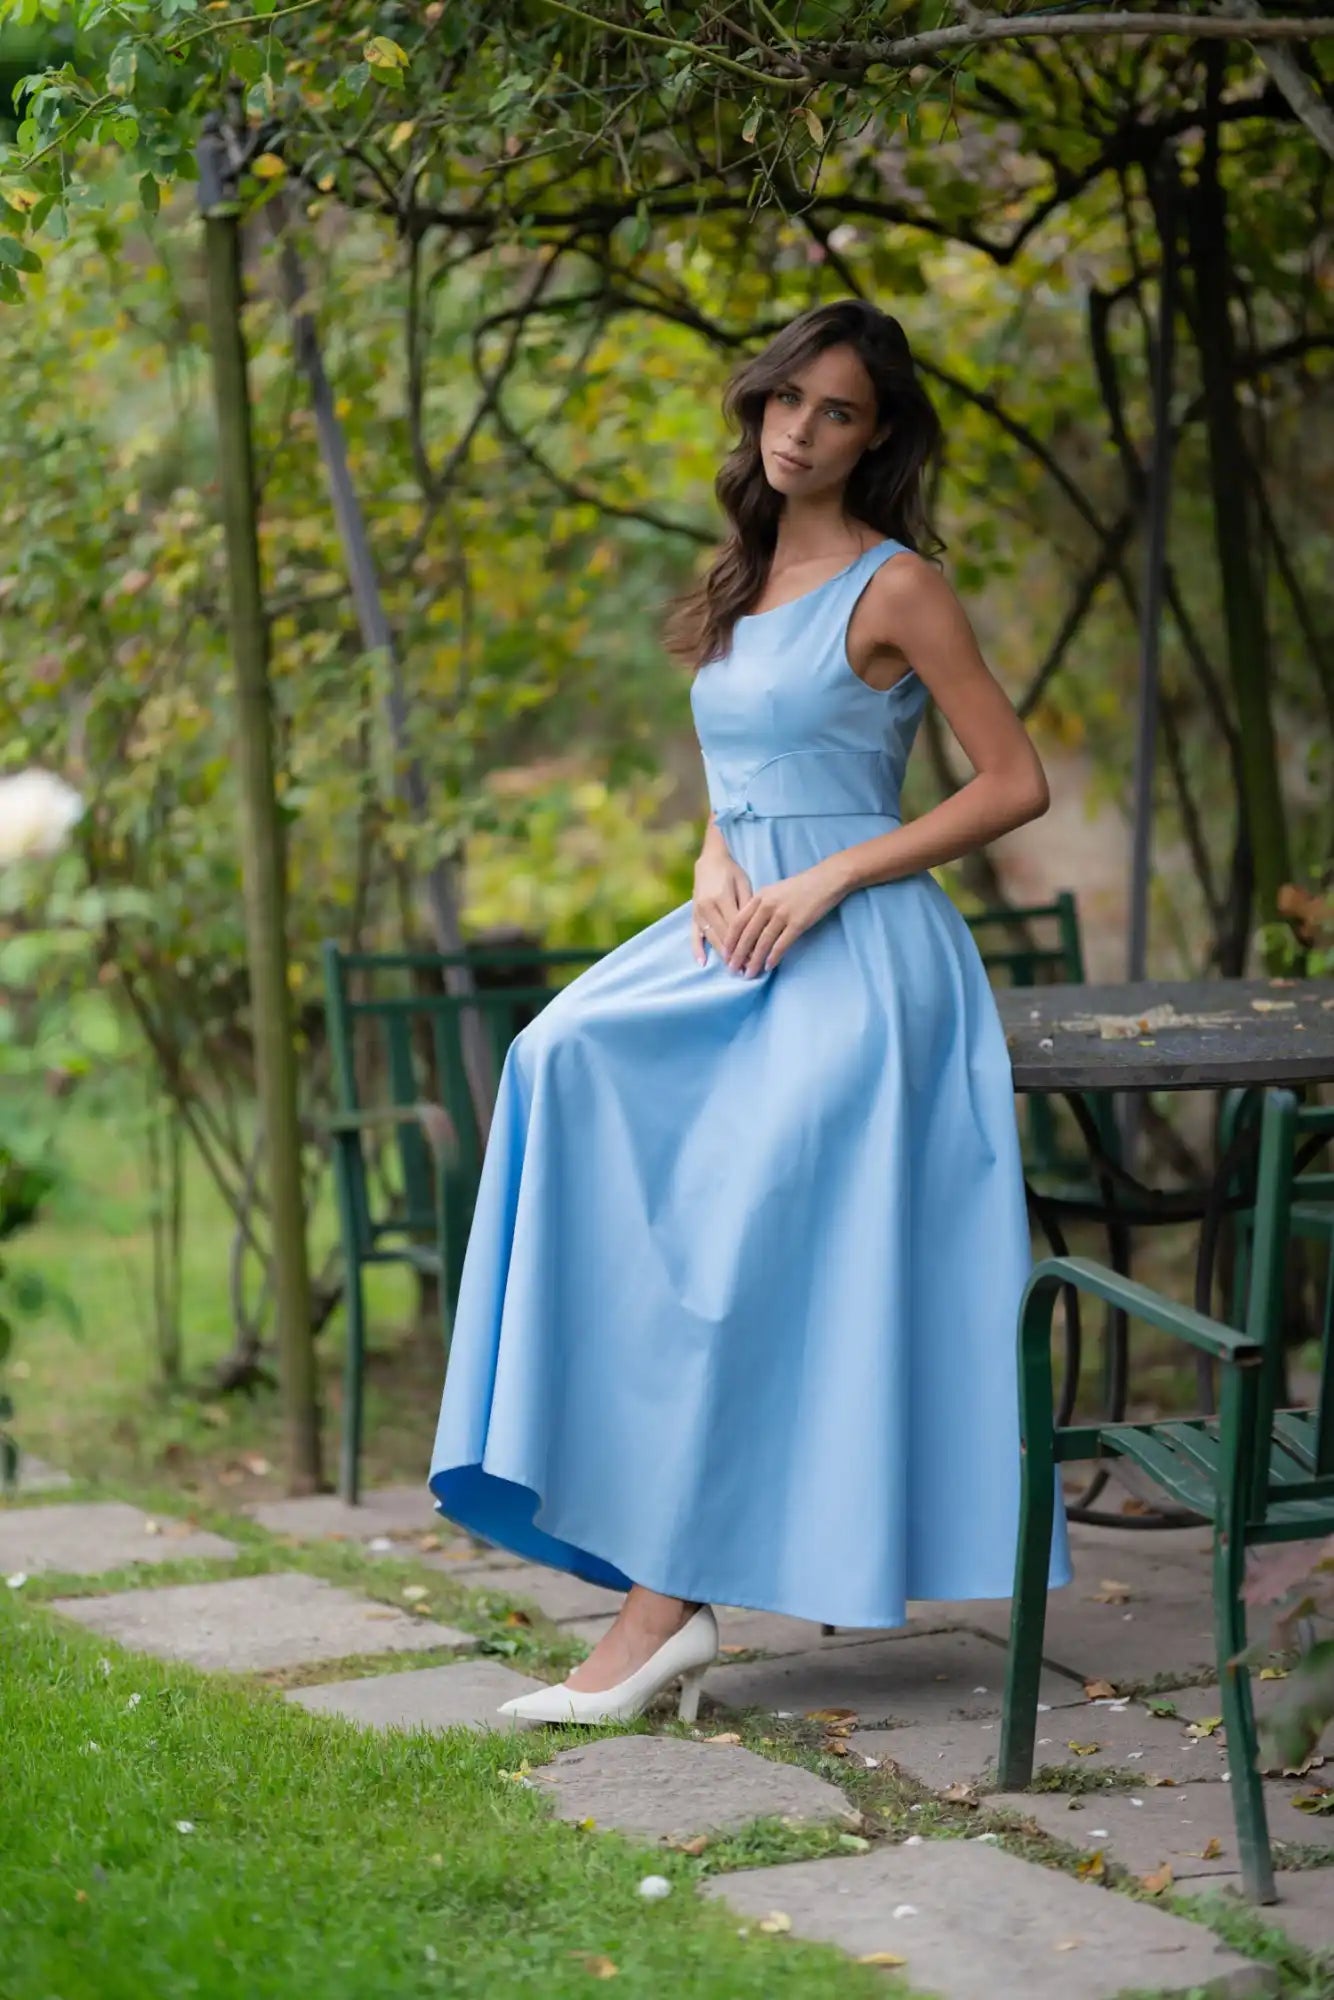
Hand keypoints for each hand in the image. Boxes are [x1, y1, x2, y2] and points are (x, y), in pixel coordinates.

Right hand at [691, 851, 752, 966]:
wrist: (710, 860)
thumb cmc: (731, 872)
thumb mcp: (744, 884)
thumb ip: (747, 906)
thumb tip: (754, 931)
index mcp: (722, 898)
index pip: (737, 927)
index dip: (748, 943)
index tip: (759, 956)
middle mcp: (707, 907)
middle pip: (724, 936)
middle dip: (737, 953)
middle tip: (750, 968)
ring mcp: (698, 912)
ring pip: (712, 938)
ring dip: (723, 955)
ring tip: (735, 969)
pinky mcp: (692, 915)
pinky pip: (694, 935)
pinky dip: (697, 949)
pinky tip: (702, 962)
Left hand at [719, 863, 846, 975]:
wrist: (827, 879)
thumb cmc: (801, 886)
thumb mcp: (775, 891)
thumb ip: (760, 906)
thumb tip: (749, 929)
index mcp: (760, 897)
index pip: (738, 922)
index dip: (730, 940)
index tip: (725, 955)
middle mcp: (767, 905)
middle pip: (747, 935)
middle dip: (738, 955)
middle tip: (732, 969)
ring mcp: (783, 914)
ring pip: (762, 942)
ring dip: (754, 960)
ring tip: (749, 974)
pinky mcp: (798, 922)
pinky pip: (781, 944)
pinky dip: (773, 957)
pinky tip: (768, 967)